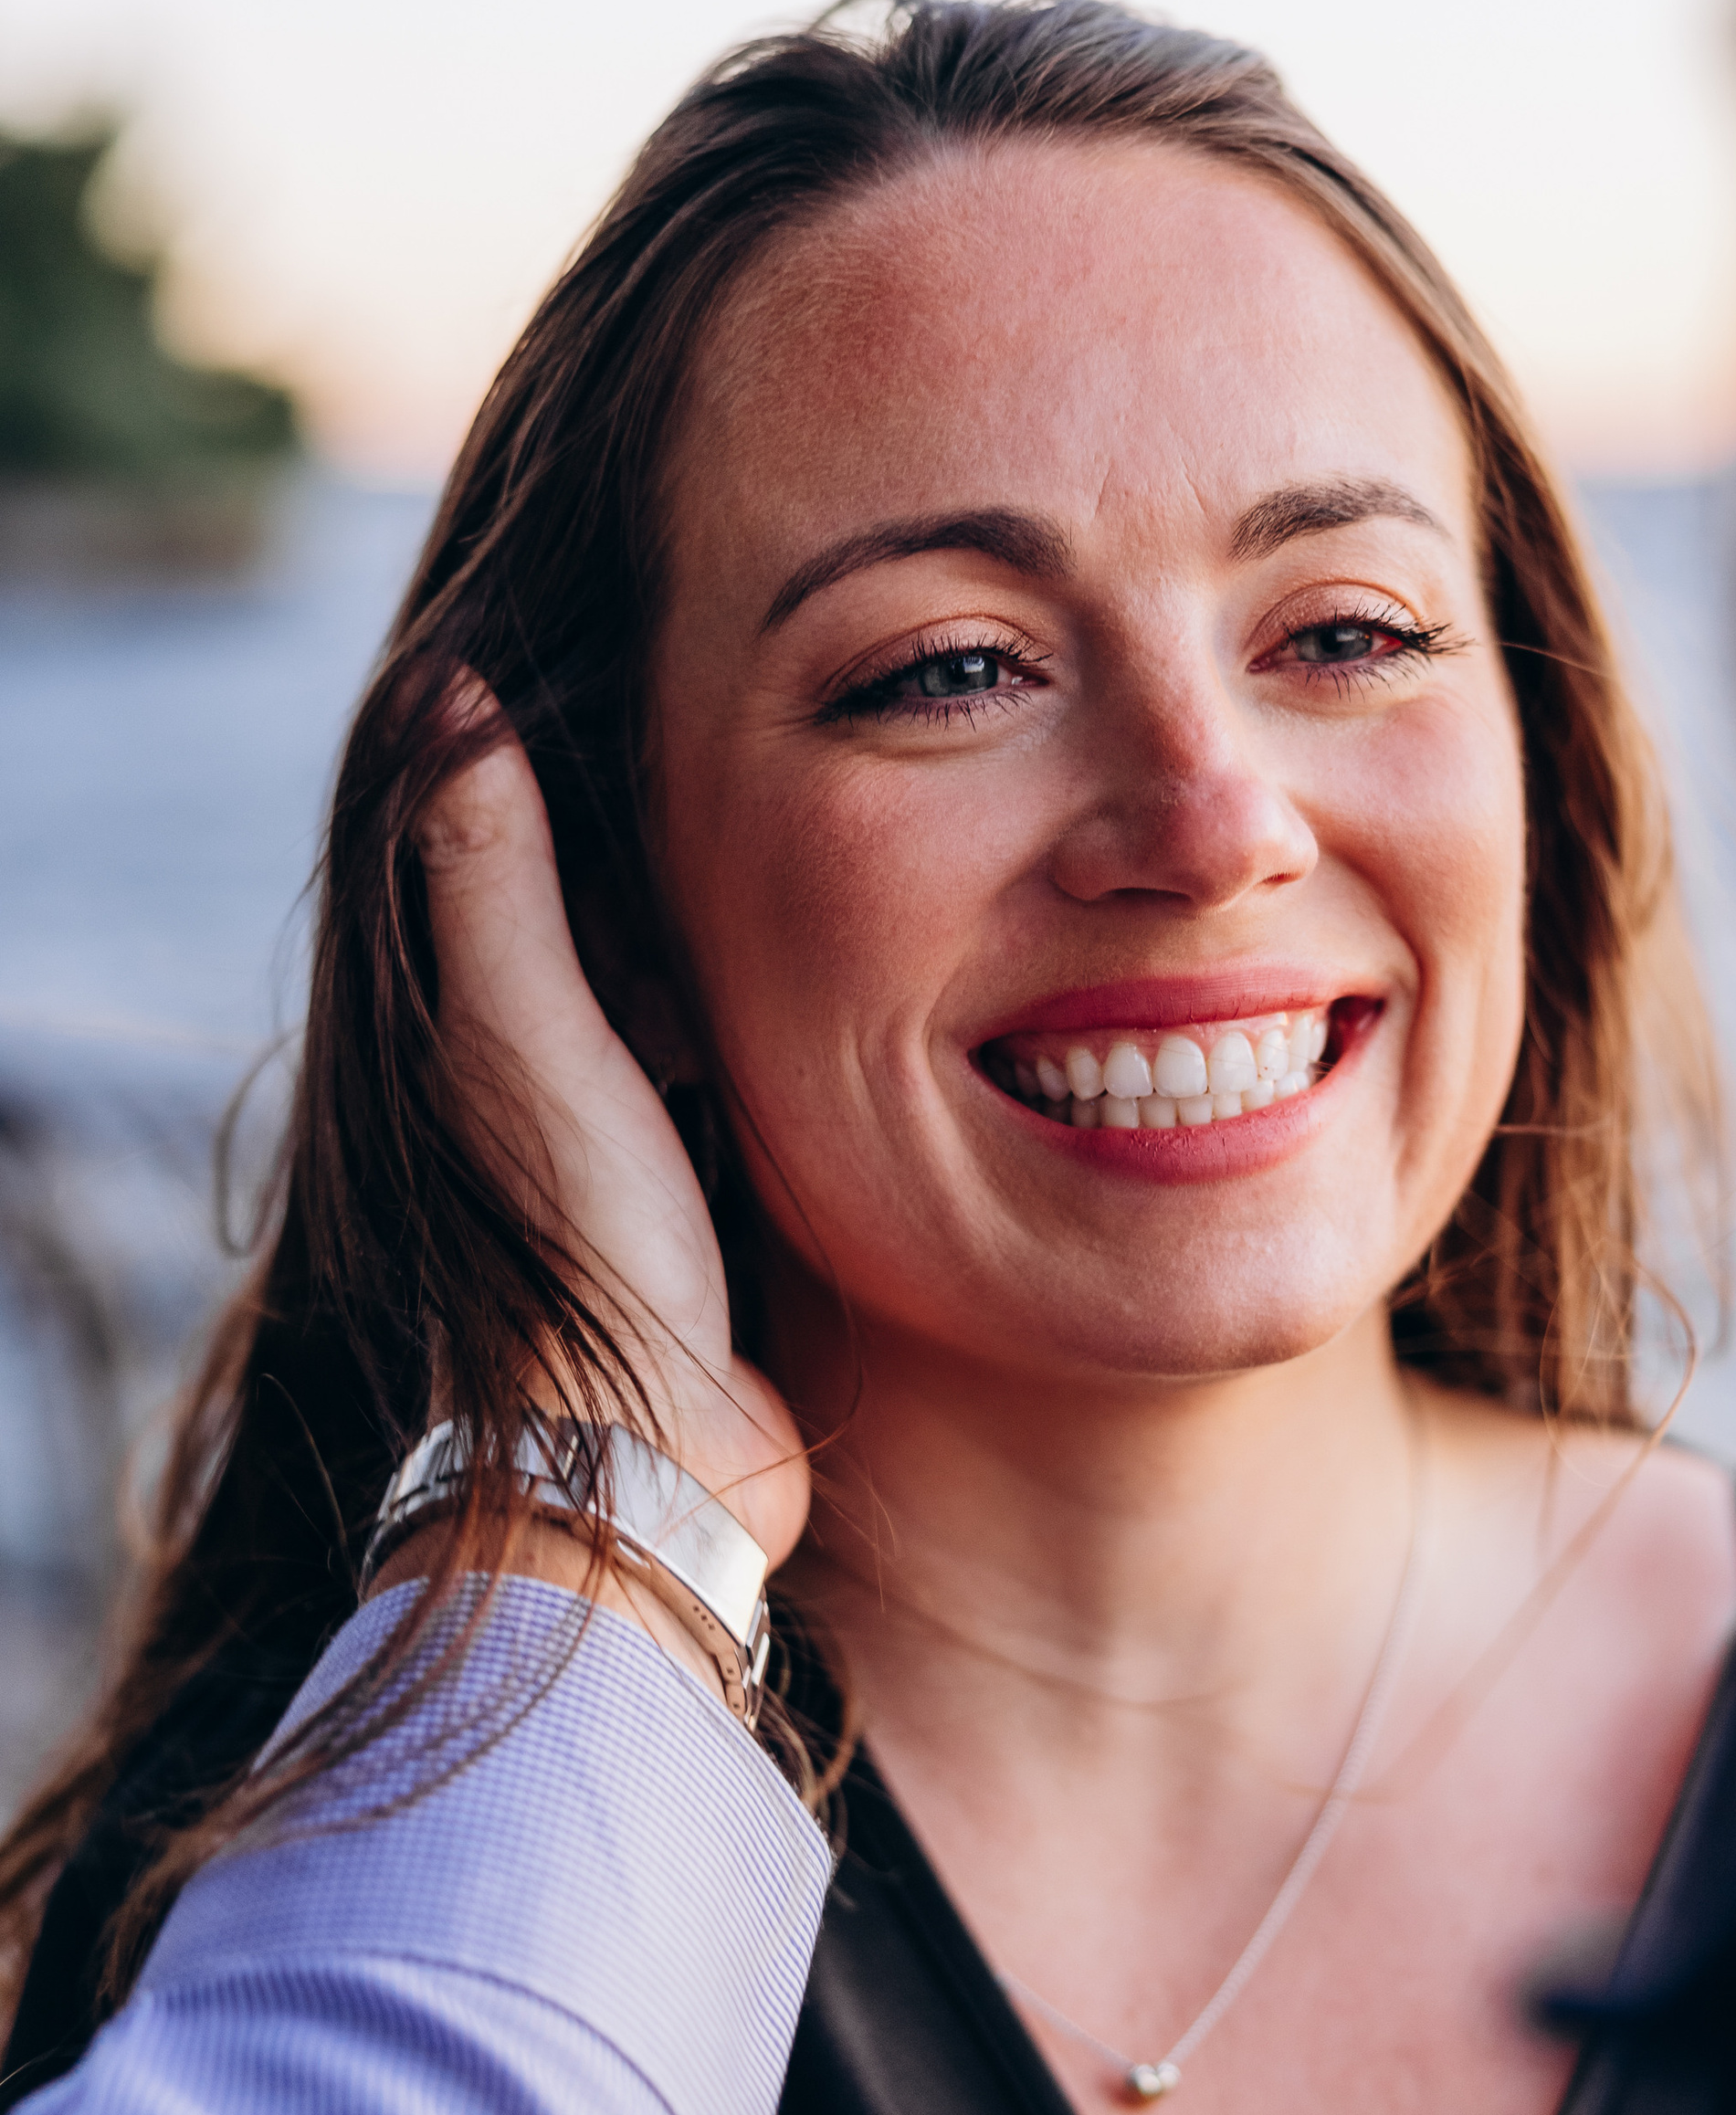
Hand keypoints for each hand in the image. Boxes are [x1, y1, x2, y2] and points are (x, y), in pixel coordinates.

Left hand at [416, 680, 809, 1590]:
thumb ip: (494, 880)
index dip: (606, 749)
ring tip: (880, 816)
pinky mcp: (734, 1199)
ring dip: (781, 920)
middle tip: (825, 719)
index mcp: (496, 1022)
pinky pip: (775, 1074)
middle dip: (712, 828)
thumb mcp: (530, 1043)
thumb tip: (448, 690)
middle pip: (641, 909)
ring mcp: (651, 1140)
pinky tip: (908, 971)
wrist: (654, 1466)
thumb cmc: (578, 1256)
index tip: (690, 649)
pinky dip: (825, 1020)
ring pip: (715, 987)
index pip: (546, 843)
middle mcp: (566, 1074)